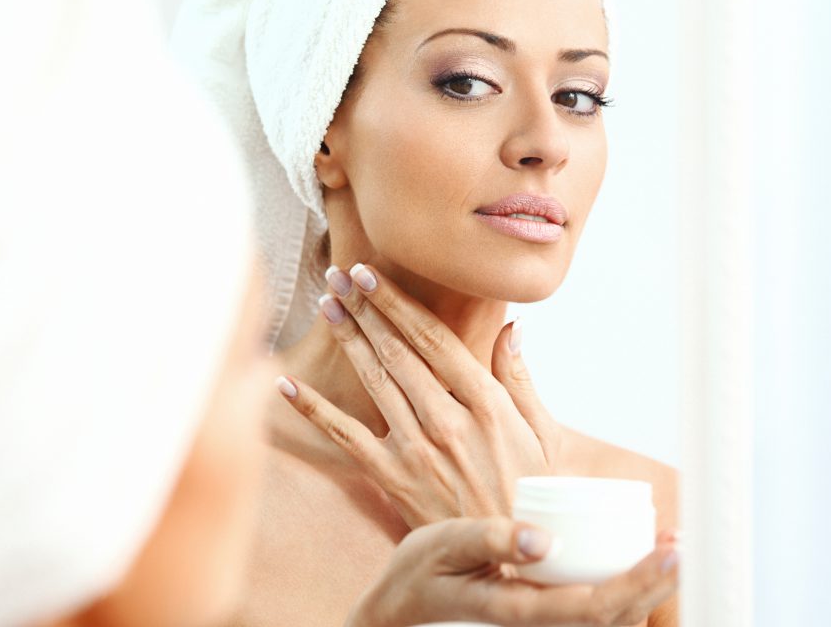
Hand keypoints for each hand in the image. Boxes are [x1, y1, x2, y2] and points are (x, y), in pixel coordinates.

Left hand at [277, 262, 561, 526]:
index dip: (397, 303)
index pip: (432, 337)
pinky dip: (313, 408)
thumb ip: (521, 377)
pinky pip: (345, 437)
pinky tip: (286, 383)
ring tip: (326, 303)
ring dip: (347, 338)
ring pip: (373, 380)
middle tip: (339, 275)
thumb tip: (512, 326)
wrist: (511, 556)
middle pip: (397, 350)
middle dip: (365, 308)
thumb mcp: (544, 433)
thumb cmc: (533, 493)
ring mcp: (417, 448)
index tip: (371, 274)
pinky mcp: (393, 477)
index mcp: (485, 400)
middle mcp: (447, 417)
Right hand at [346, 518, 680, 626]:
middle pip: (613, 619)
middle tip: (683, 545)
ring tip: (671, 552)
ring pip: (609, 622)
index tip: (669, 552)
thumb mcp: (444, 543)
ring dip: (646, 591)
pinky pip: (594, 613)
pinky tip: (638, 564)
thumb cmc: (422, 571)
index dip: (637, 582)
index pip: (591, 606)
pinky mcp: (543, 617)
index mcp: (515, 610)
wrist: (401, 607)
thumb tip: (542, 539)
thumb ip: (490, 538)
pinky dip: (626, 592)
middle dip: (656, 586)